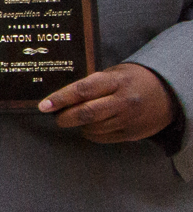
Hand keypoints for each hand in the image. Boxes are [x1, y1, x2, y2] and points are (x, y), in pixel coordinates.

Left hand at [39, 62, 180, 143]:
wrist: (168, 93)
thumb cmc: (133, 80)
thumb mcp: (114, 74)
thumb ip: (91, 84)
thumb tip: (60, 97)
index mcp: (116, 81)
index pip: (83, 90)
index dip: (61, 99)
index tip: (44, 106)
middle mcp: (123, 101)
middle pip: (86, 113)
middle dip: (65, 117)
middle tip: (56, 117)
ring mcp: (129, 119)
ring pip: (92, 128)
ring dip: (79, 125)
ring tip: (77, 117)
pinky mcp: (131, 134)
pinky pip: (102, 138)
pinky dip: (91, 133)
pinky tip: (92, 125)